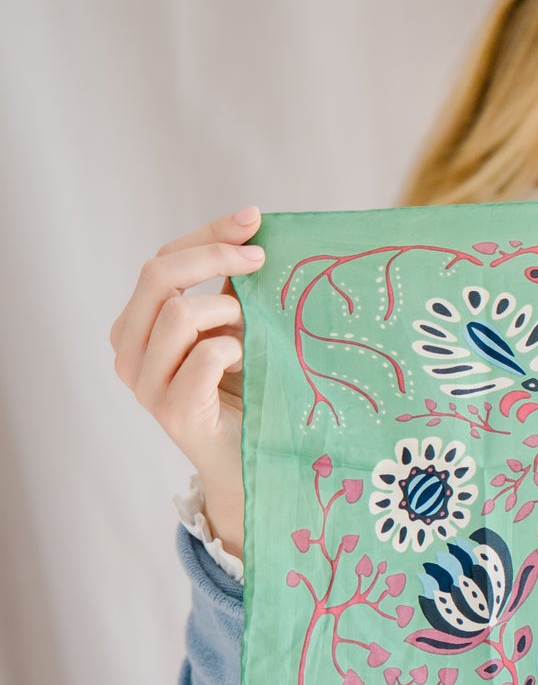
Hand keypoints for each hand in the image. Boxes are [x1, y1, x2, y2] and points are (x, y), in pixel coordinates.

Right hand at [110, 207, 265, 554]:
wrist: (251, 465)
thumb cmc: (243, 392)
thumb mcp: (233, 329)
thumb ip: (230, 290)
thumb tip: (253, 233)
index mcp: (136, 326)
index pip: (161, 260)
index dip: (206, 234)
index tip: (253, 218)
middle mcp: (128, 352)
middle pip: (158, 275)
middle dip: (214, 257)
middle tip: (262, 260)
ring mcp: (145, 385)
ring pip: (179, 314)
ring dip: (229, 312)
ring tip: (253, 333)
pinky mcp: (173, 412)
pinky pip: (204, 356)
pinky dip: (234, 348)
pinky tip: (247, 361)